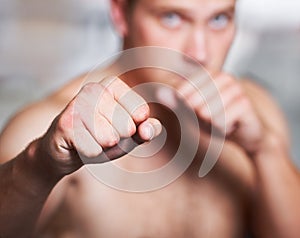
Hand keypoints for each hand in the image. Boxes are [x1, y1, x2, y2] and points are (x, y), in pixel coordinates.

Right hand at [39, 77, 161, 175]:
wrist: (66, 151)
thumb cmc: (102, 138)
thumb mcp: (131, 134)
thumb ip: (148, 130)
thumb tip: (147, 130)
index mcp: (113, 85)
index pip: (141, 112)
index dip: (134, 129)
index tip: (118, 127)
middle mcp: (94, 89)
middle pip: (127, 126)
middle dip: (118, 141)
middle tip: (101, 137)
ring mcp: (78, 104)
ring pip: (111, 139)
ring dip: (104, 148)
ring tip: (92, 140)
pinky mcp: (66, 123)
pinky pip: (94, 150)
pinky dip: (90, 154)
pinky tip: (79, 145)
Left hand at [178, 72, 262, 154]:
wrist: (247, 134)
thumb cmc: (217, 121)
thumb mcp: (193, 112)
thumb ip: (176, 102)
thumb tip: (158, 92)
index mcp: (209, 74)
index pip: (182, 92)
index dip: (184, 109)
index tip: (197, 113)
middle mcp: (223, 77)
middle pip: (192, 103)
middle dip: (197, 119)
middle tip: (211, 120)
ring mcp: (236, 88)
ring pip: (205, 114)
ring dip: (210, 126)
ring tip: (221, 123)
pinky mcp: (245, 103)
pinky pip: (219, 122)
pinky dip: (221, 130)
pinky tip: (231, 126)